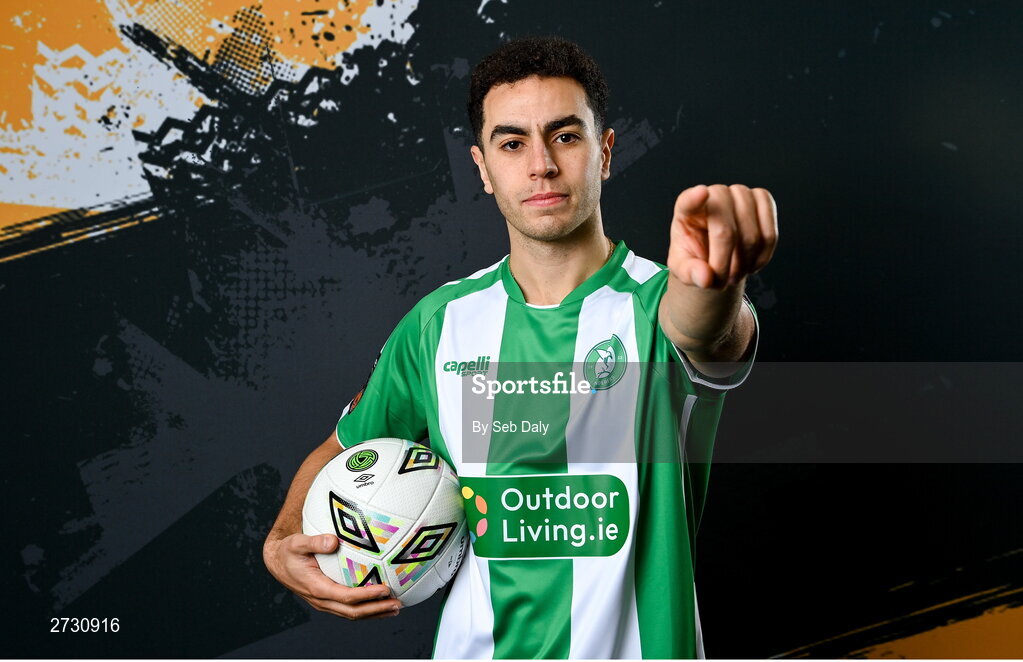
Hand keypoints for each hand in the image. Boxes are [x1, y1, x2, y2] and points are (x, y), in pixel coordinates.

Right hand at [263, 532, 401, 618]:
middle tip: (398, 604)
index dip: (366, 596)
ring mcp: (325, 602)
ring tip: (396, 608)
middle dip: (376, 610)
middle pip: (353, 612)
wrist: (278, 562)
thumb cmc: (289, 550)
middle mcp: (322, 600)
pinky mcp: (329, 600)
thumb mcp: (296, 543)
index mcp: (316, 588)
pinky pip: (350, 608)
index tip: (385, 590)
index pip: (345, 597)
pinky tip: (382, 603)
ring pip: (352, 614)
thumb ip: (314, 542)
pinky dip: (367, 608)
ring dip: (375, 613)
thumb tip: (333, 540)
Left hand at [668, 184, 777, 288]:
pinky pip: (770, 234)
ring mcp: (740, 193)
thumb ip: (690, 274)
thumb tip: (705, 277)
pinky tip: (751, 264)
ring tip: (734, 273)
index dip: (695, 198)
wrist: (717, 251)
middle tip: (721, 282)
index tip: (701, 193)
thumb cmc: (696, 256)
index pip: (688, 201)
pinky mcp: (762, 198)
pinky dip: (762, 257)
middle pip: (725, 232)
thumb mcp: (684, 270)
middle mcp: (714, 195)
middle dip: (724, 264)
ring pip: (751, 235)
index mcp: (686, 210)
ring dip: (744, 264)